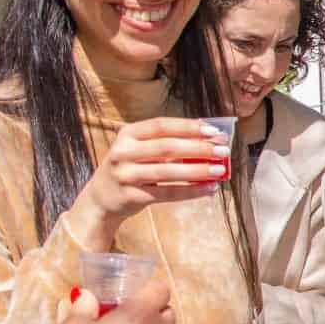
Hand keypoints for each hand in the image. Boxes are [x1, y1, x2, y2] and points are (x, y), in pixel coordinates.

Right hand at [70, 118, 231, 249]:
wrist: (101, 198)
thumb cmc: (130, 168)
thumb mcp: (139, 149)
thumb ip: (167, 143)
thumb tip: (208, 141)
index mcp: (128, 134)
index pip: (162, 125)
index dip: (189, 127)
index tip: (214, 131)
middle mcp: (123, 152)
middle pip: (166, 147)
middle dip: (198, 148)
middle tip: (223, 151)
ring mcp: (125, 175)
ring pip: (167, 172)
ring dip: (197, 170)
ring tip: (220, 170)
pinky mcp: (131, 196)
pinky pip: (167, 193)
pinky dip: (191, 191)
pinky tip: (208, 188)